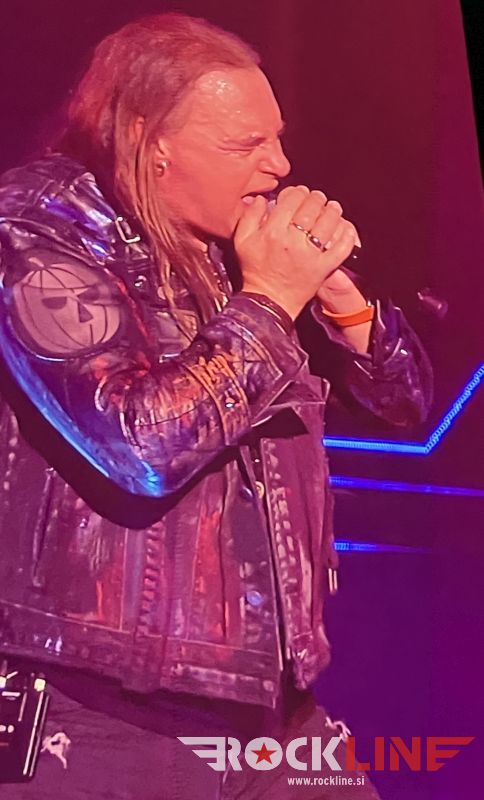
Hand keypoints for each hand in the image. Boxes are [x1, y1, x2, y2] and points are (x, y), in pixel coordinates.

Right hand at [234, 186, 358, 319]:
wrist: (269, 301)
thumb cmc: (255, 271)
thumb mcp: (242, 241)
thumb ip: (250, 216)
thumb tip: (262, 199)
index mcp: (273, 232)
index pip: (291, 200)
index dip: (297, 192)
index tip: (299, 193)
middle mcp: (292, 241)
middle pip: (312, 207)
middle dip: (316, 198)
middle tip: (317, 198)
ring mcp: (310, 255)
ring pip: (328, 223)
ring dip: (333, 211)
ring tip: (332, 208)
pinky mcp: (323, 268)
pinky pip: (341, 247)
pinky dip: (347, 235)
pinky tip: (345, 227)